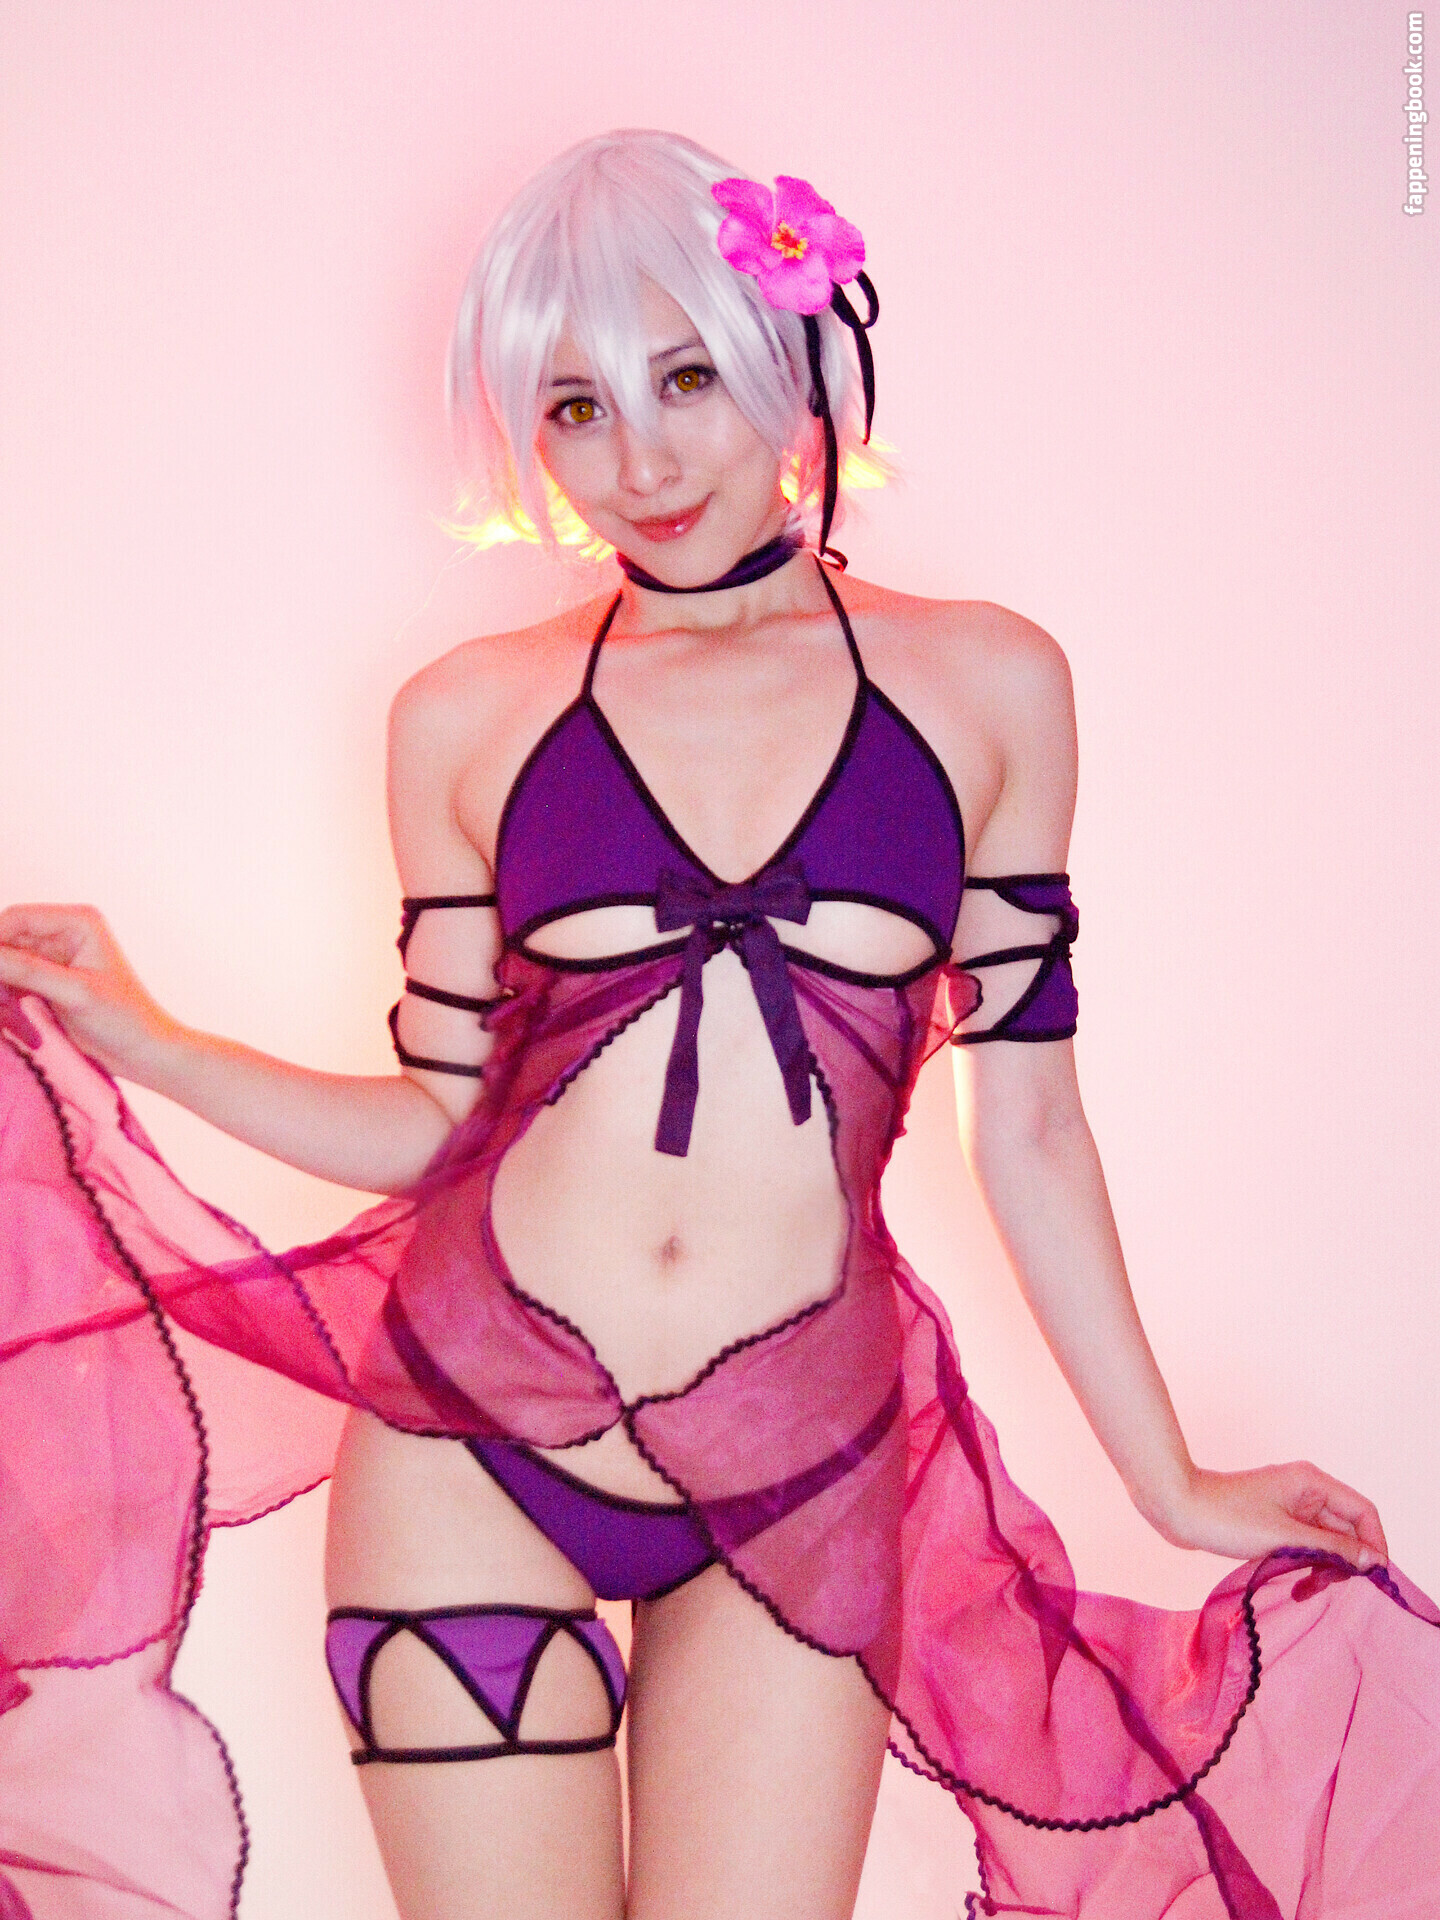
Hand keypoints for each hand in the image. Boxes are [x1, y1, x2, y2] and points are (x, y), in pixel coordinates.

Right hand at [0, 903, 182, 1082]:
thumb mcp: (74, 992)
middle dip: (0, 972)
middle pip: (6, 941)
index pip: (16, 919)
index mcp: (78, 921)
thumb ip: (27, 970)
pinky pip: (12, 983)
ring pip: (5, 964)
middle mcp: (64, 932)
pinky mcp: (47, 980)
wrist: (142, 1051)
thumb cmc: (124, 1018)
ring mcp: (54, 956)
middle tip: (3, 1002)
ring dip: (2, 989)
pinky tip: (15, 1017)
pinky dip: (7, 999)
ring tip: (9, 1014)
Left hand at [1154, 1460, 1387, 1571]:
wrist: (1178, 1509)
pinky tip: (1299, 1588)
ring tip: (1306, 1592)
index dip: (1374, 1544)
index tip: (1372, 1578)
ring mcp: (1290, 1505)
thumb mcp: (1285, 1538)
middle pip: (1346, 1529)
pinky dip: (1306, 1564)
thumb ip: (1332, 1548)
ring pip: (1325, 1540)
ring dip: (1323, 1568)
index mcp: (1312, 1483)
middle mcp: (1306, 1490)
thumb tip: (1372, 1560)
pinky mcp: (1274, 1520)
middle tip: (1325, 1588)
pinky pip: (1304, 1544)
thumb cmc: (1228, 1518)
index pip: (1363, 1512)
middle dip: (1343, 1562)